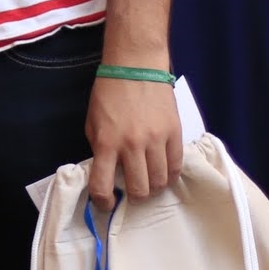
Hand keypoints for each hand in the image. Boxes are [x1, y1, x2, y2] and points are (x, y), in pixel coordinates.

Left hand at [85, 76, 183, 209]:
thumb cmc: (109, 93)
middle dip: (134, 197)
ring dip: (153, 187)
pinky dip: (169, 174)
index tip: (106, 203)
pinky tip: (163, 172)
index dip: (103, 202)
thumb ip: (99, 148)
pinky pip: (176, 166)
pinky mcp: (174, 133)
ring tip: (149, 181)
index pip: (102, 185)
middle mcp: (131, 145)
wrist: (136, 66)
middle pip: (139, 189)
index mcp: (106, 142)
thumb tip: (107, 172)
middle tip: (132, 191)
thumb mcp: (93, 122)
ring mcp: (155, 140)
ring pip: (160, 182)